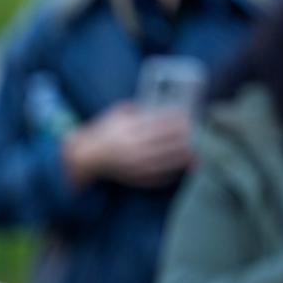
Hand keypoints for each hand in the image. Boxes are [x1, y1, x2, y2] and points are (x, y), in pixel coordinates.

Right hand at [62, 102, 194, 188]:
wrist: (87, 158)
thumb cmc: (103, 133)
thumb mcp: (115, 115)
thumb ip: (134, 109)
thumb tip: (156, 105)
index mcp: (128, 131)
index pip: (158, 123)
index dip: (174, 118)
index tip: (186, 113)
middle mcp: (133, 149)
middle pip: (166, 142)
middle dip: (183, 136)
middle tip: (195, 129)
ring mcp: (136, 166)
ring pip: (167, 160)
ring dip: (184, 154)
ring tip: (195, 150)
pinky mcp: (137, 178)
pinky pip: (161, 176)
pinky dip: (174, 171)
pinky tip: (183, 166)